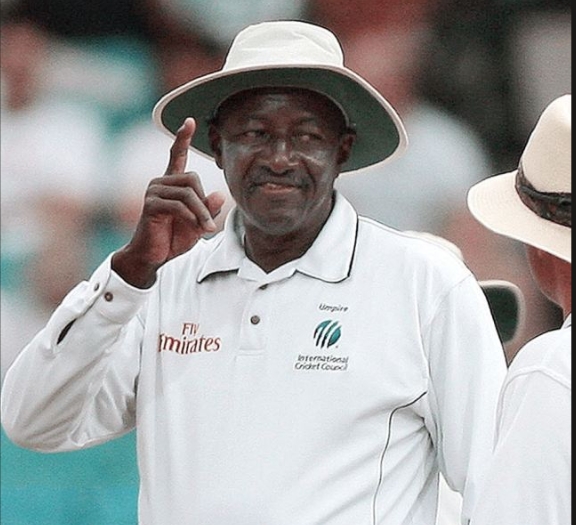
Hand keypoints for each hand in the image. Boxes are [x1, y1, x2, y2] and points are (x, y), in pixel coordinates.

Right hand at [112, 118, 225, 287]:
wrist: (152, 257)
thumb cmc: (173, 240)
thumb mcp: (197, 224)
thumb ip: (208, 209)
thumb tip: (219, 195)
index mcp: (171, 184)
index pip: (176, 156)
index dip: (182, 138)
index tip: (189, 120)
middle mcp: (160, 183)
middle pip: (193, 178)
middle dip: (204, 202)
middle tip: (210, 224)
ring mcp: (154, 192)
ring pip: (188, 193)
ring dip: (201, 213)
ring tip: (207, 229)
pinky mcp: (151, 204)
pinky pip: (179, 205)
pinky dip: (192, 218)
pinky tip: (195, 229)